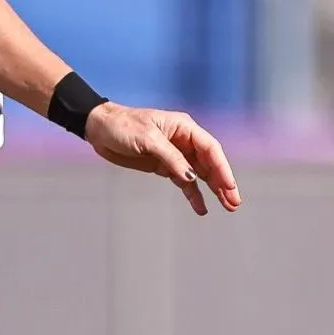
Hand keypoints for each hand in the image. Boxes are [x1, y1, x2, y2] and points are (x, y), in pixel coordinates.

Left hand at [84, 103, 242, 215]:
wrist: (98, 129)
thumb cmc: (122, 126)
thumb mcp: (147, 139)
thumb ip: (171, 158)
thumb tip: (192, 177)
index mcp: (183, 127)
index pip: (210, 148)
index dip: (222, 167)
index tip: (229, 186)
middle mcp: (183, 140)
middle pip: (210, 163)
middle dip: (223, 182)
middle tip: (234, 202)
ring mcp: (175, 154)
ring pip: (200, 174)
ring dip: (213, 190)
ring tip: (227, 207)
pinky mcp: (164, 165)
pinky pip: (184, 181)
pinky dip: (192, 193)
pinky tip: (200, 208)